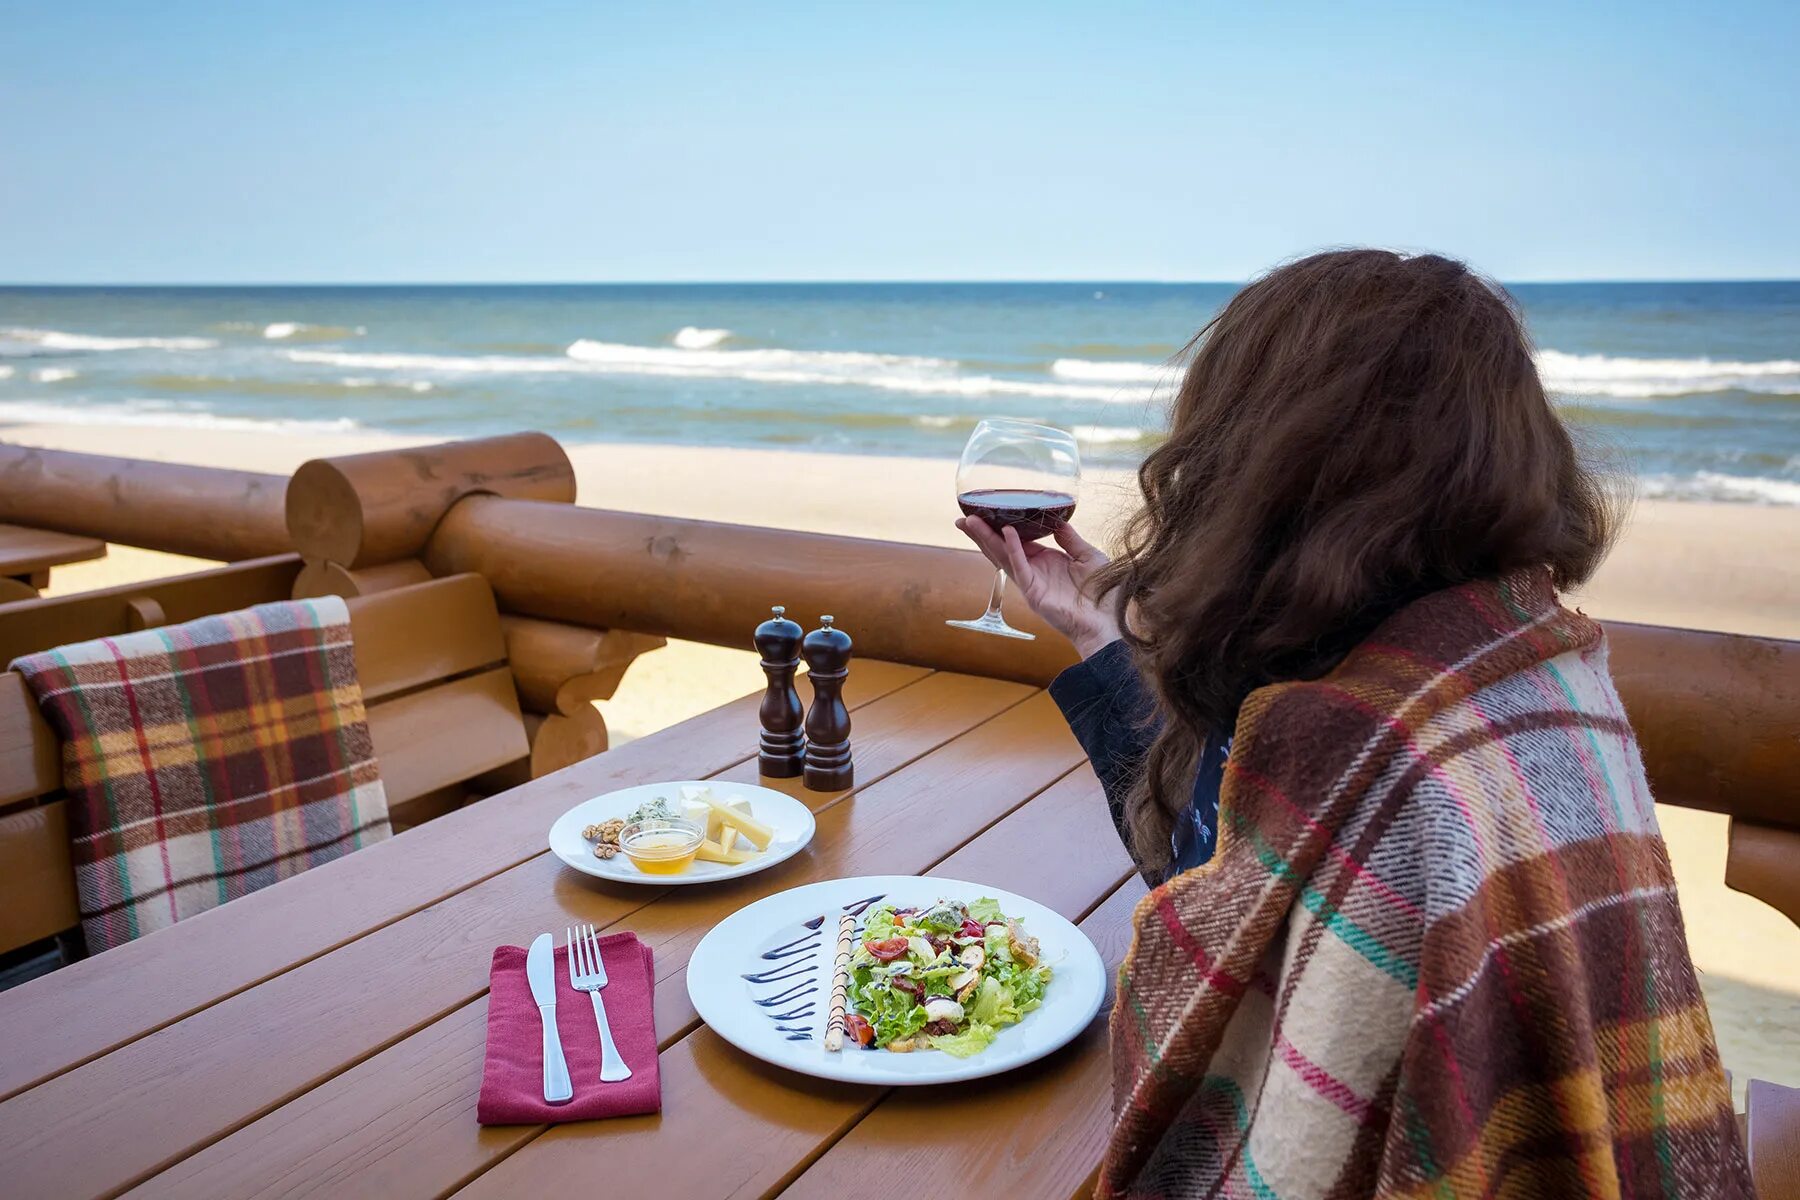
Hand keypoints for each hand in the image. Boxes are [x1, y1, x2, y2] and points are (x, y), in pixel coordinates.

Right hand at [955, 518, 1121, 657]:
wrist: (1106, 622)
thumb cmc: (1101, 593)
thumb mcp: (1088, 557)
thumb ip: (1071, 539)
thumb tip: (1057, 521)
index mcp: (1045, 561)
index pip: (1018, 541)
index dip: (1002, 527)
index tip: (988, 513)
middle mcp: (1034, 570)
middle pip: (1002, 548)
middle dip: (983, 533)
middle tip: (964, 517)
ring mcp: (1031, 582)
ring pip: (1003, 556)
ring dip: (987, 538)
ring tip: (971, 522)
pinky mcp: (1034, 592)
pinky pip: (1020, 567)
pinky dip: (1013, 549)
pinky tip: (1007, 533)